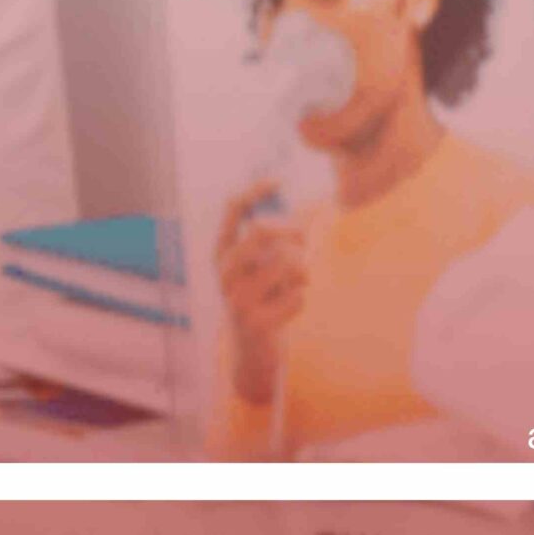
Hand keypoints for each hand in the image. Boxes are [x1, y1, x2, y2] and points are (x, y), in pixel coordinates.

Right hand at [216, 180, 306, 407]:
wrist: (253, 351)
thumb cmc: (264, 299)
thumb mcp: (264, 265)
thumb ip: (278, 238)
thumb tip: (311, 207)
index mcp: (222, 252)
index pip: (233, 209)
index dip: (255, 191)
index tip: (277, 182)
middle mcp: (224, 272)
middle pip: (263, 230)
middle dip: (293, 233)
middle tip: (303, 244)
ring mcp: (237, 298)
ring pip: (287, 263)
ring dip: (302, 272)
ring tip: (297, 284)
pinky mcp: (255, 323)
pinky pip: (297, 297)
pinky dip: (300, 300)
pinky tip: (287, 310)